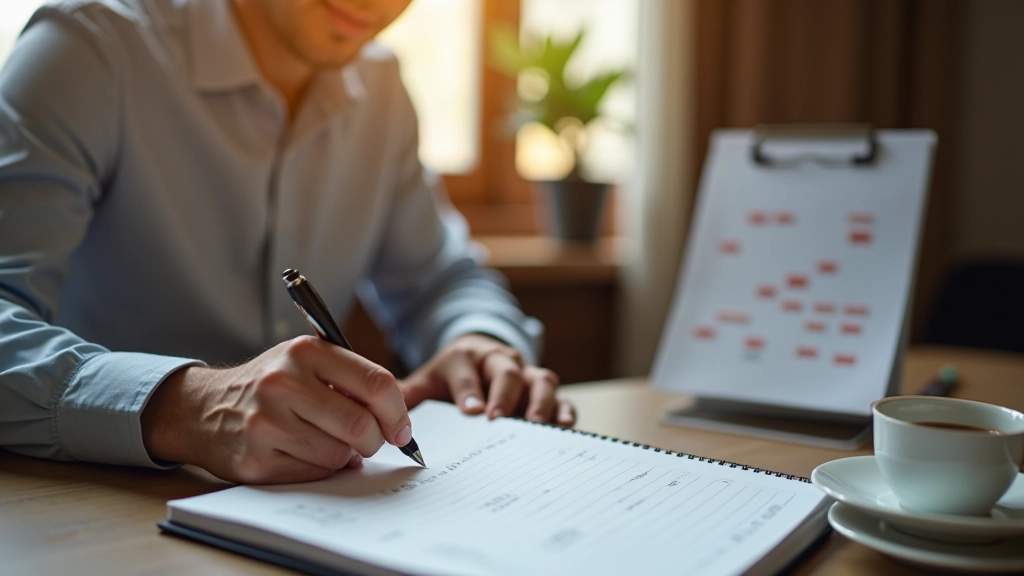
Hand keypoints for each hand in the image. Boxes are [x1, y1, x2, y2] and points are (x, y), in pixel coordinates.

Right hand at [141, 336, 412, 483]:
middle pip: (360, 424)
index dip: (398, 413)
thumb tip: (398, 422)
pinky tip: (302, 453)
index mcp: (306, 352)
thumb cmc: (270, 385)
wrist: (204, 408)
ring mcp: (267, 422)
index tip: (402, 430)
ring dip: (344, 456)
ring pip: (339, 455)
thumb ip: (351, 381)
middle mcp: (284, 383)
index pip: (376, 383)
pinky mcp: (256, 459)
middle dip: (374, 441)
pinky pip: (314, 474)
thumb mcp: (306, 363)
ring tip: (326, 442)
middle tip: (368, 442)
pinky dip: (319, 470)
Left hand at [398, 334, 574, 426]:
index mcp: (465, 358)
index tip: (471, 411)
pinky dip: (564, 410)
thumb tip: (376, 411)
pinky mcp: (543, 389)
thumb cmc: (451, 375)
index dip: (469, 391)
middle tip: (497, 418)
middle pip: (507, 372)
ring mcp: (526, 373)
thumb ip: (406, 395)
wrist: (477, 355)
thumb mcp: (427, 380)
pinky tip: (563, 426)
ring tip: (535, 424)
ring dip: (539, 402)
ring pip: (539, 380)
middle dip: (503, 394)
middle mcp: (500, 361)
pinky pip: (561, 397)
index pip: (466, 373)